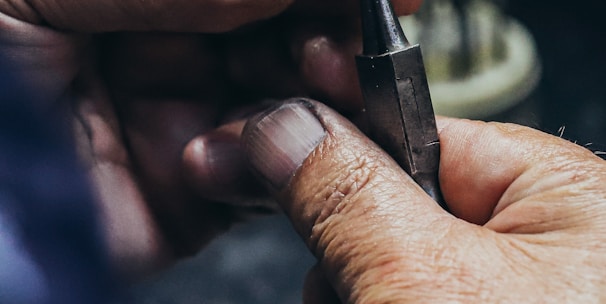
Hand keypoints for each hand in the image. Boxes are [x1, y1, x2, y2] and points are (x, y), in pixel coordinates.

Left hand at [0, 0, 421, 276]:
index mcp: (147, 2)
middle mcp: (176, 55)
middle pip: (287, 42)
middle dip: (330, 43)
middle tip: (351, 50)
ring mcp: (194, 123)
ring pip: (294, 110)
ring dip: (317, 104)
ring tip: (314, 92)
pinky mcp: (204, 193)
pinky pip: (271, 178)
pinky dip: (278, 165)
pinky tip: (239, 150)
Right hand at [241, 99, 605, 302]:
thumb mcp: (423, 278)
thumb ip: (348, 194)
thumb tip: (283, 126)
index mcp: (554, 194)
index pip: (414, 132)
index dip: (335, 133)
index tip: (267, 130)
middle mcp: (536, 240)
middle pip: (390, 204)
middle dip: (344, 241)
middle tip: (340, 286)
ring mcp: (504, 290)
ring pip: (384, 262)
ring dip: (349, 289)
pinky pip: (395, 295)